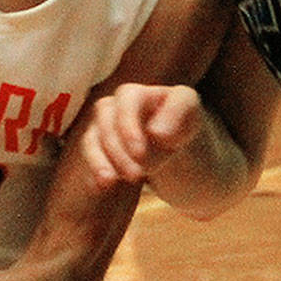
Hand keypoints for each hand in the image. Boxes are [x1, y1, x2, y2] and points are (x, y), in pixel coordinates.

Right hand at [80, 83, 204, 187]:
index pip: (127, 99)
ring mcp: (105, 126)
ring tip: (110, 183)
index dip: (128, 125)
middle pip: (105, 119)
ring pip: (91, 138)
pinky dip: (92, 171)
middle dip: (117, 149)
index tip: (139, 154)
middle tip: (135, 176)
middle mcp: (117, 105)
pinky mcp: (99, 147)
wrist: (178, 148)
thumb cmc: (183, 123)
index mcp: (141, 93)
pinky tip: (99, 187)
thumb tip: (157, 133)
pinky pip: (90, 157)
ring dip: (99, 161)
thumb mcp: (191, 110)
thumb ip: (178, 112)